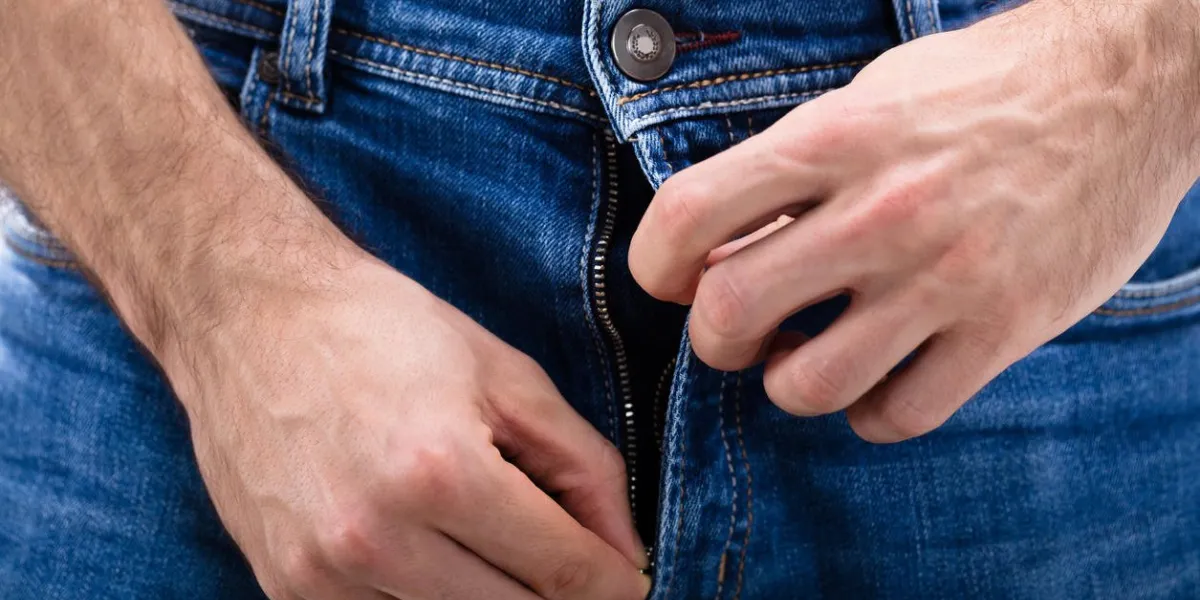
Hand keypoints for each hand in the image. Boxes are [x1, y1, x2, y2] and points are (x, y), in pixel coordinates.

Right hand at [166, 255, 649, 599]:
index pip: (563, 572)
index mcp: (441, 470)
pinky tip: (438, 554)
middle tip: (567, 561)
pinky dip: (431, 599)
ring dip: (494, 597)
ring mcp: (322, 575)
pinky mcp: (287, 592)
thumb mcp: (506, 376)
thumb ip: (583, 466)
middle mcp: (376, 536)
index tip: (627, 580)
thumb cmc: (381, 329)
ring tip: (495, 543)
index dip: (613, 583)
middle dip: (560, 596)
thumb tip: (626, 550)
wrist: (247, 316)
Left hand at [629, 0, 1199, 441]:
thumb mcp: (869, 98)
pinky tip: (877, 380)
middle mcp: (880, 211)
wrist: (1129, 85)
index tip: (675, 280)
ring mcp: (944, 276)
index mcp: (833, 139)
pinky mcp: (1004, 327)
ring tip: (808, 355)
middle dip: (715, 339)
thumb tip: (719, 245)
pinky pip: (899, 415)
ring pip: (807, 385)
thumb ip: (791, 171)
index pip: (687, 216)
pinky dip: (870, 413)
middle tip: (741, 329)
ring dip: (788, 384)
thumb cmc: (983, 87)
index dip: (656, 265)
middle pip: (728, 314)